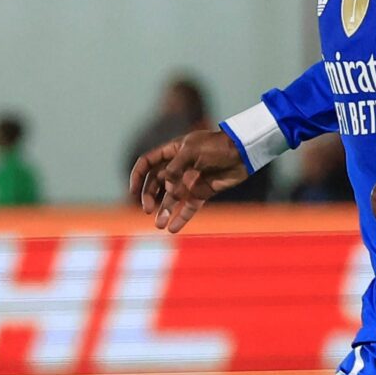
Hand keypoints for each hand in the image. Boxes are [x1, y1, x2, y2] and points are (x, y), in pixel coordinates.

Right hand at [128, 127, 249, 233]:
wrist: (243, 152)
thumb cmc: (217, 146)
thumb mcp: (193, 150)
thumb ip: (176, 167)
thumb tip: (165, 185)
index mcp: (172, 152)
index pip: (147, 163)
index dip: (137, 177)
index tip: (133, 192)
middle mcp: (178, 167)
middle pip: (156, 184)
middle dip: (149, 197)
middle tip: (148, 210)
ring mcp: (189, 181)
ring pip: (171, 199)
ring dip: (164, 211)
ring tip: (159, 225)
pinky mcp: (202, 192)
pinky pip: (188, 207)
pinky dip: (181, 218)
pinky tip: (173, 228)